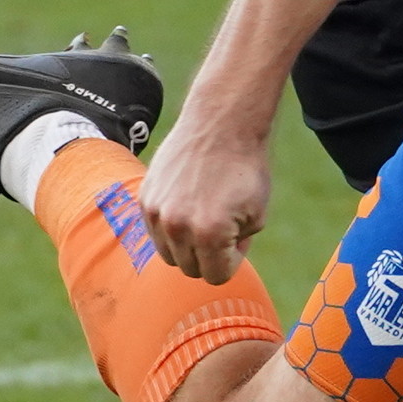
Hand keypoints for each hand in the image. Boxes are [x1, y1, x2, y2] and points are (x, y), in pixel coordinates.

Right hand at [138, 109, 272, 283]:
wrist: (221, 125)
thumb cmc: (246, 169)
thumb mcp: (257, 215)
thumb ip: (235, 247)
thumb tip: (216, 262)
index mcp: (210, 234)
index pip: (216, 276)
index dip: (231, 261)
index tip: (237, 238)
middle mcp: (177, 227)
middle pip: (190, 269)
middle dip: (209, 255)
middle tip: (223, 225)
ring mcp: (157, 212)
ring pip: (169, 254)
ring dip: (188, 244)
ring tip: (204, 214)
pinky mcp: (144, 198)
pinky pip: (155, 232)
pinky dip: (171, 228)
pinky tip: (188, 204)